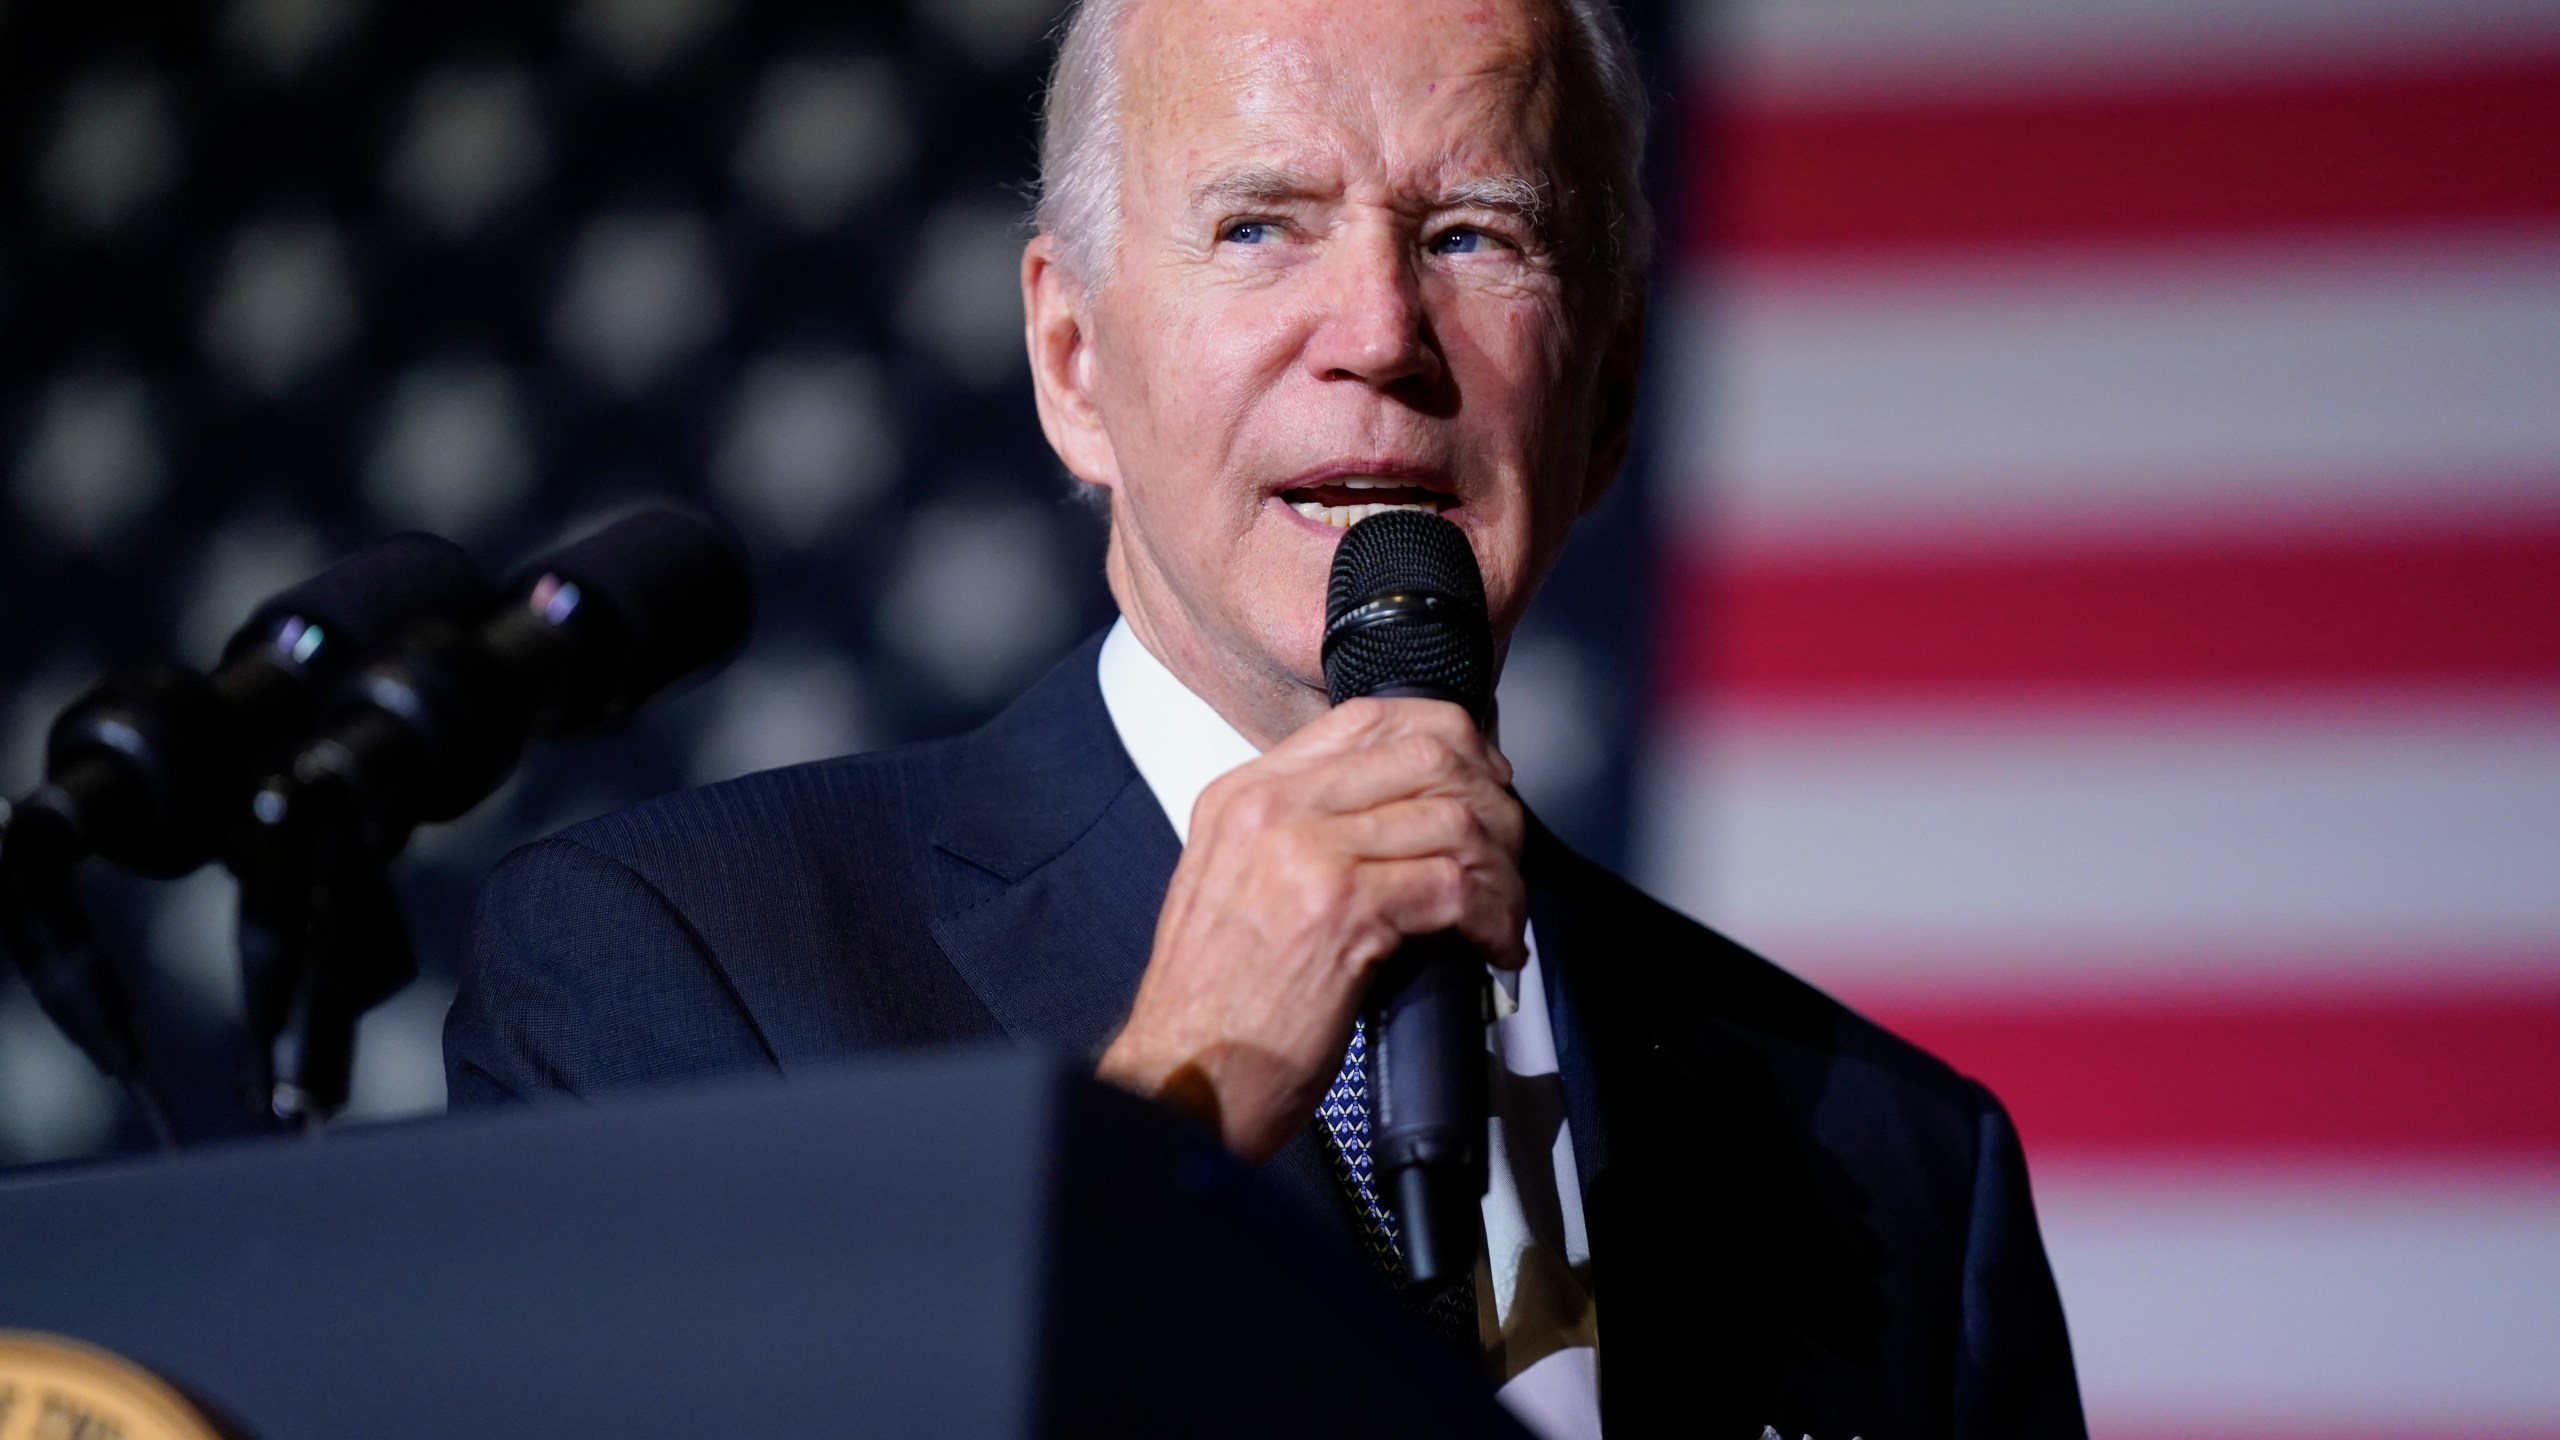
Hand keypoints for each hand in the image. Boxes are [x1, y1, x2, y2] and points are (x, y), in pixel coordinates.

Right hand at [1096, 696, 1526, 1161]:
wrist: (1183, 1081)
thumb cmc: (1214, 1007)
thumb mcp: (1235, 888)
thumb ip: (1298, 836)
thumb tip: (1397, 818)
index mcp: (1245, 795)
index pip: (1368, 718)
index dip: (1447, 741)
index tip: (1480, 782)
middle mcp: (1272, 809)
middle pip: (1426, 754)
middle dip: (1491, 802)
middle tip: (1507, 851)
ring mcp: (1306, 853)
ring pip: (1453, 819)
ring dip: (1502, 870)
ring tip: (1503, 911)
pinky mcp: (1342, 910)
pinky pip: (1456, 886)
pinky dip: (1494, 917)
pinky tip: (1492, 946)